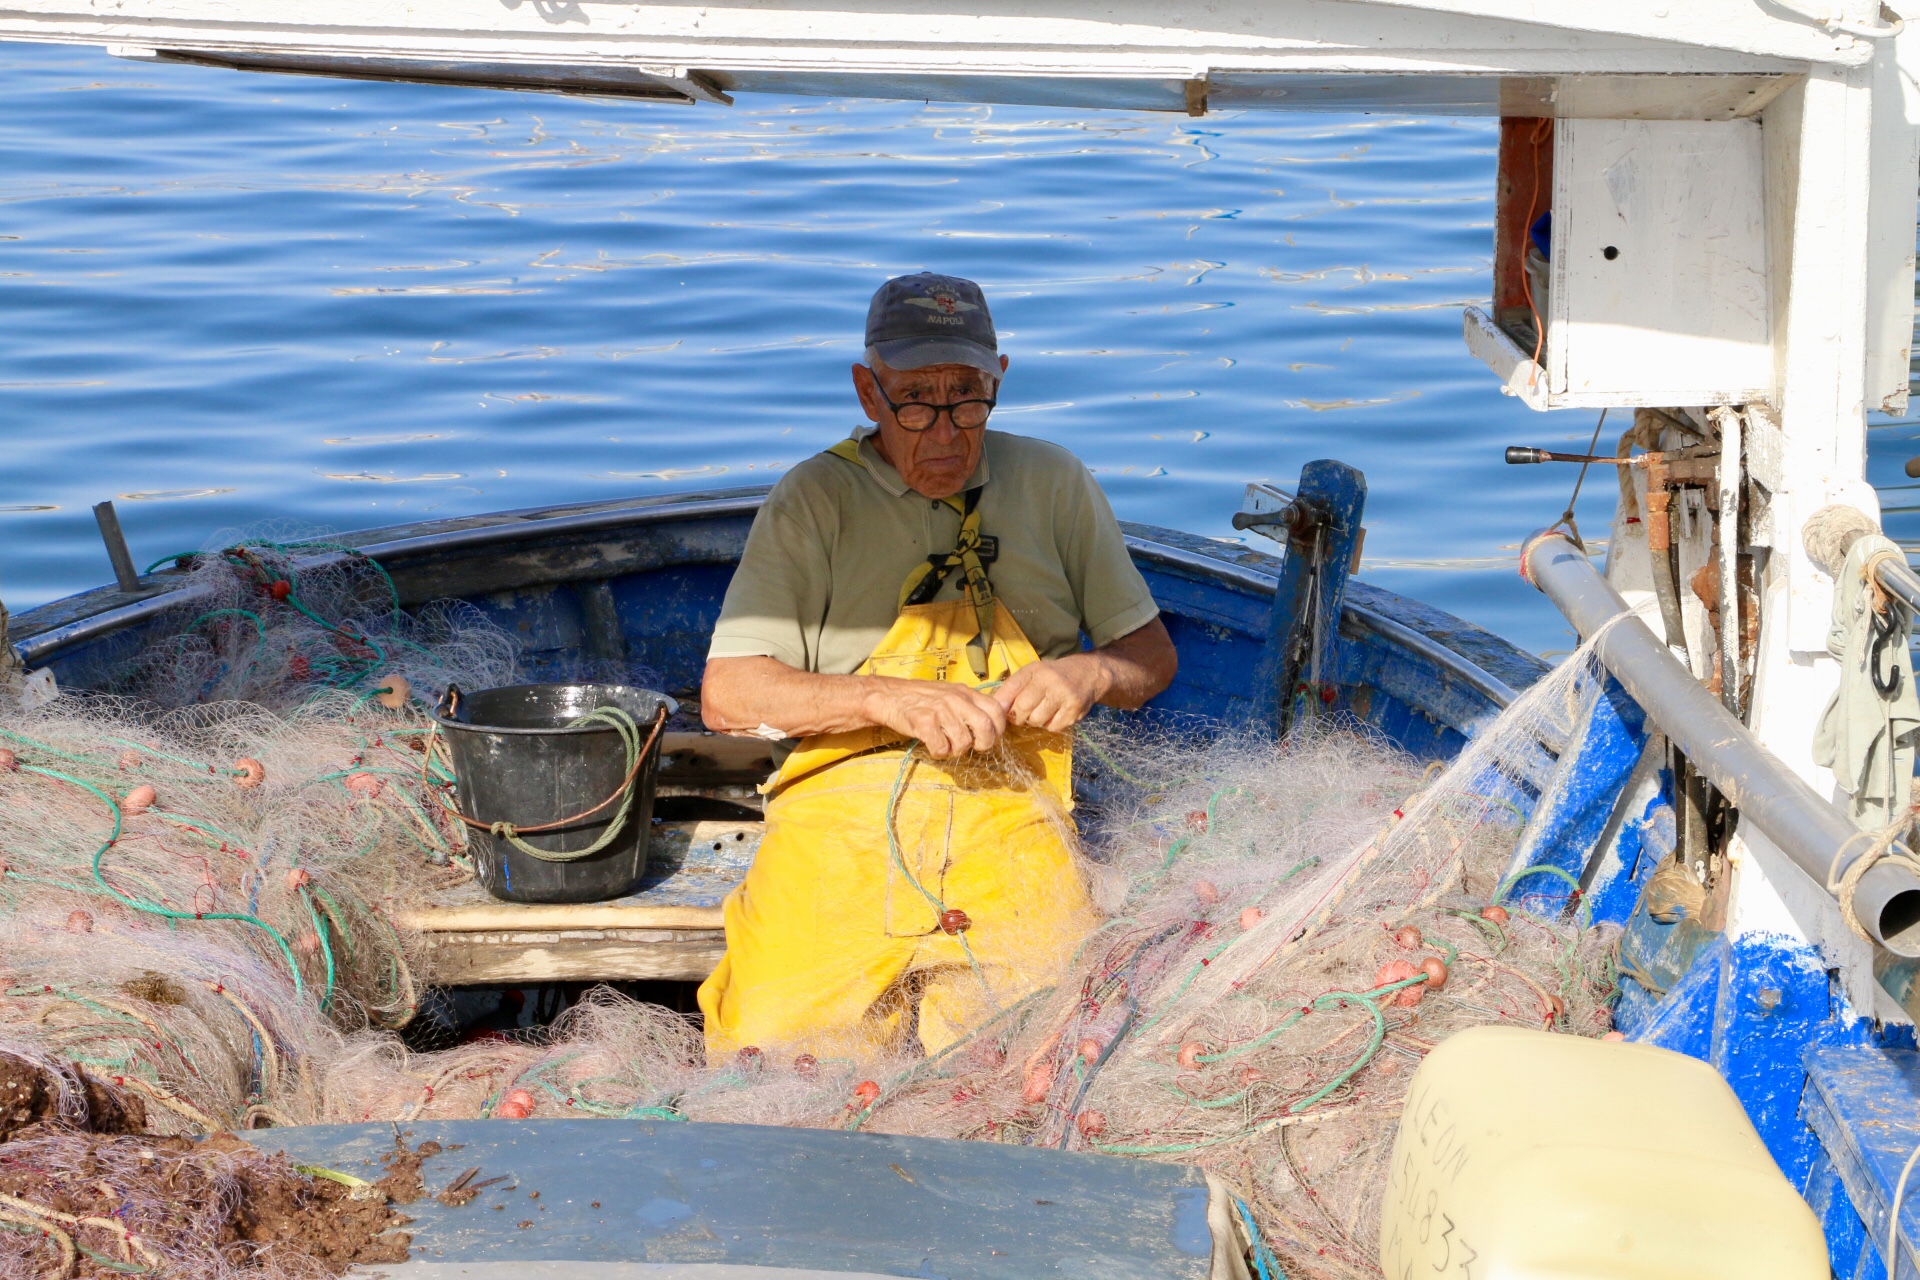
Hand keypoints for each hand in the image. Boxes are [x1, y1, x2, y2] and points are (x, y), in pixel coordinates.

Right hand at [861, 677, 1007, 758]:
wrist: (889, 695)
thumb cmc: (923, 698)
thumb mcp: (952, 693)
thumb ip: (972, 703)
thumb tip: (997, 717)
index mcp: (966, 692)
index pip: (996, 710)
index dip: (998, 729)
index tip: (989, 737)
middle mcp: (956, 699)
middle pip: (985, 727)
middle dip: (984, 744)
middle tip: (973, 747)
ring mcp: (940, 710)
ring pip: (963, 742)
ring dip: (956, 750)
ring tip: (947, 744)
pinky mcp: (924, 722)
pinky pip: (941, 748)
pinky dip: (939, 753)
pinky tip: (933, 746)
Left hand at [991, 656, 1106, 733]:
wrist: (1090, 673)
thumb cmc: (1054, 675)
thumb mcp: (1033, 673)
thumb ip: (1013, 687)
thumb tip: (995, 708)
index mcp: (1036, 670)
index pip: (1011, 688)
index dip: (1002, 704)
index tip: (1002, 710)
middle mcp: (1050, 681)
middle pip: (1022, 709)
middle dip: (1018, 716)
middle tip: (1022, 713)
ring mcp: (1064, 697)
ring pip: (1036, 721)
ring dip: (1034, 721)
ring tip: (1040, 711)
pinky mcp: (1074, 711)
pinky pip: (1052, 728)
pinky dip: (1050, 725)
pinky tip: (1054, 714)